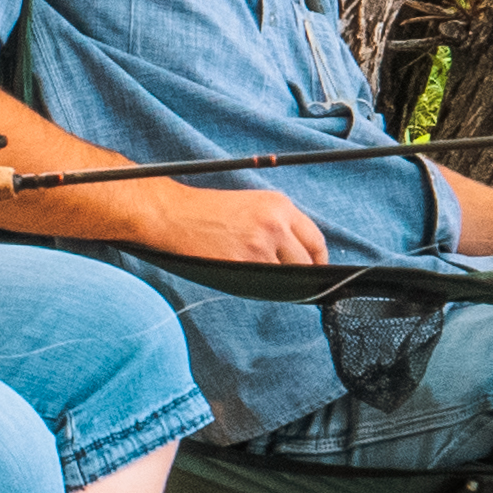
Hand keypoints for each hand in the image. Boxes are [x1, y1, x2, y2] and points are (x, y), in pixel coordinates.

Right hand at [139, 180, 331, 266]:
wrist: (174, 215)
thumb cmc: (209, 212)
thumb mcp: (253, 206)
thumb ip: (280, 226)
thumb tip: (300, 258)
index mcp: (281, 206)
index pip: (316, 241)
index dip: (318, 261)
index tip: (314, 271)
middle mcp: (276, 224)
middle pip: (307, 263)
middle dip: (303, 277)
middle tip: (293, 283)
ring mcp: (261, 245)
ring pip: (286, 278)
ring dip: (279, 283)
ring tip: (258, 275)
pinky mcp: (243, 264)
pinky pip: (263, 285)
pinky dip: (259, 287)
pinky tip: (244, 277)